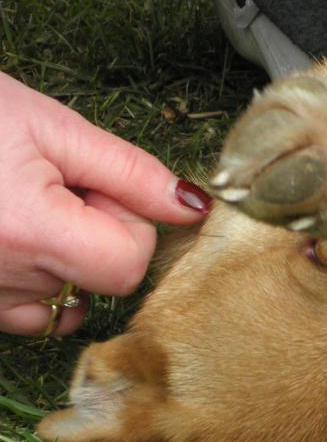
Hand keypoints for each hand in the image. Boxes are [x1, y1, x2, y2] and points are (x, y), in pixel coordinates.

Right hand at [0, 72, 211, 336]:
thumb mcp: (54, 127)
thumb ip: (132, 173)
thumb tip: (193, 210)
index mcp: (26, 232)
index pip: (127, 263)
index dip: (129, 221)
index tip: (99, 186)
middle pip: (100, 283)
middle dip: (99, 234)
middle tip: (57, 187)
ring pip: (64, 302)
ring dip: (65, 260)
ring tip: (25, 207)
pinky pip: (23, 314)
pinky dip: (33, 282)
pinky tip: (12, 233)